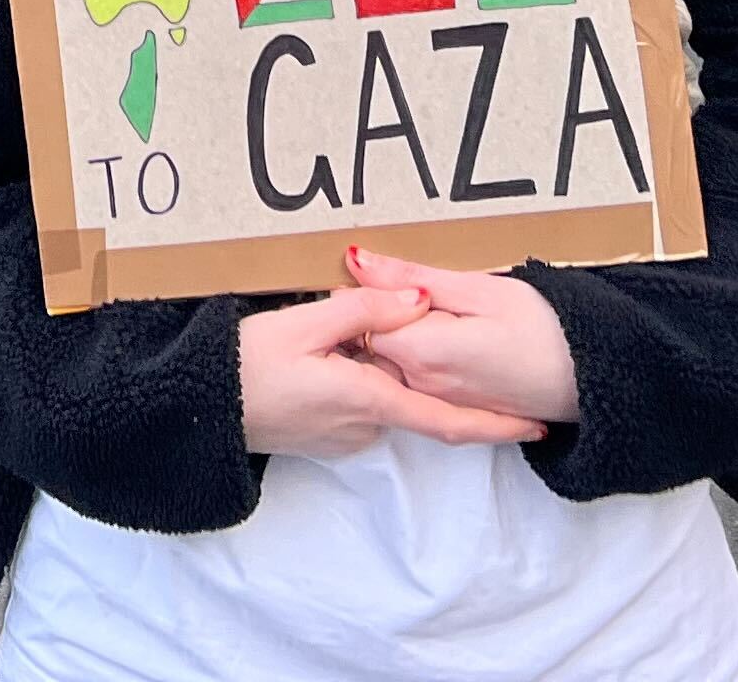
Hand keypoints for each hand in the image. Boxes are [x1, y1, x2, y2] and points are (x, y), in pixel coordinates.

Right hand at [236, 286, 541, 457]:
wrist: (203, 409)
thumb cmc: (248, 365)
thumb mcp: (305, 323)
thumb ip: (366, 311)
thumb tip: (419, 303)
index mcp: (369, 400)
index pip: (449, 422)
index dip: (495, 426)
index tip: (535, 427)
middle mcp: (366, 427)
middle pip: (411, 392)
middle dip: (407, 362)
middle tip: (360, 324)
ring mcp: (346, 435)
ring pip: (382, 392)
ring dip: (372, 365)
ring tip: (323, 333)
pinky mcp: (328, 434)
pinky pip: (359, 399)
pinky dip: (356, 375)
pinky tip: (317, 352)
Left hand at [345, 247, 580, 426]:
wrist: (592, 378)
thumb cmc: (543, 328)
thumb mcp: (478, 288)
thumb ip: (411, 278)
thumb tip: (357, 261)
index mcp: (422, 352)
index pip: (359, 321)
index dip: (358, 293)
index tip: (370, 272)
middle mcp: (422, 385)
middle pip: (372, 344)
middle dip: (374, 315)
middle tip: (404, 285)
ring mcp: (438, 402)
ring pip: (393, 362)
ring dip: (397, 335)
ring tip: (436, 309)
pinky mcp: (454, 408)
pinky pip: (417, 380)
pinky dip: (418, 357)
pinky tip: (445, 336)